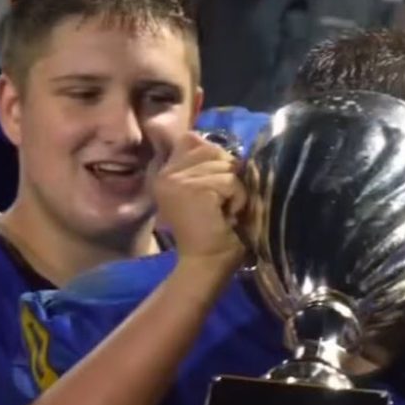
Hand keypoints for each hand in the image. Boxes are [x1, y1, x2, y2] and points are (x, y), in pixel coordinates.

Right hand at [154, 132, 246, 271]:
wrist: (206, 264)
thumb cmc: (215, 232)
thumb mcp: (209, 191)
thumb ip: (209, 166)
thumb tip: (229, 149)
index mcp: (166, 172)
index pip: (192, 139)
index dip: (213, 156)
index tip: (216, 185)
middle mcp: (166, 173)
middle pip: (212, 149)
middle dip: (228, 174)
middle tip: (221, 204)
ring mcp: (176, 180)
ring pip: (225, 165)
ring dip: (235, 190)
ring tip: (225, 211)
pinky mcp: (191, 189)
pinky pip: (230, 181)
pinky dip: (238, 199)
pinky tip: (228, 216)